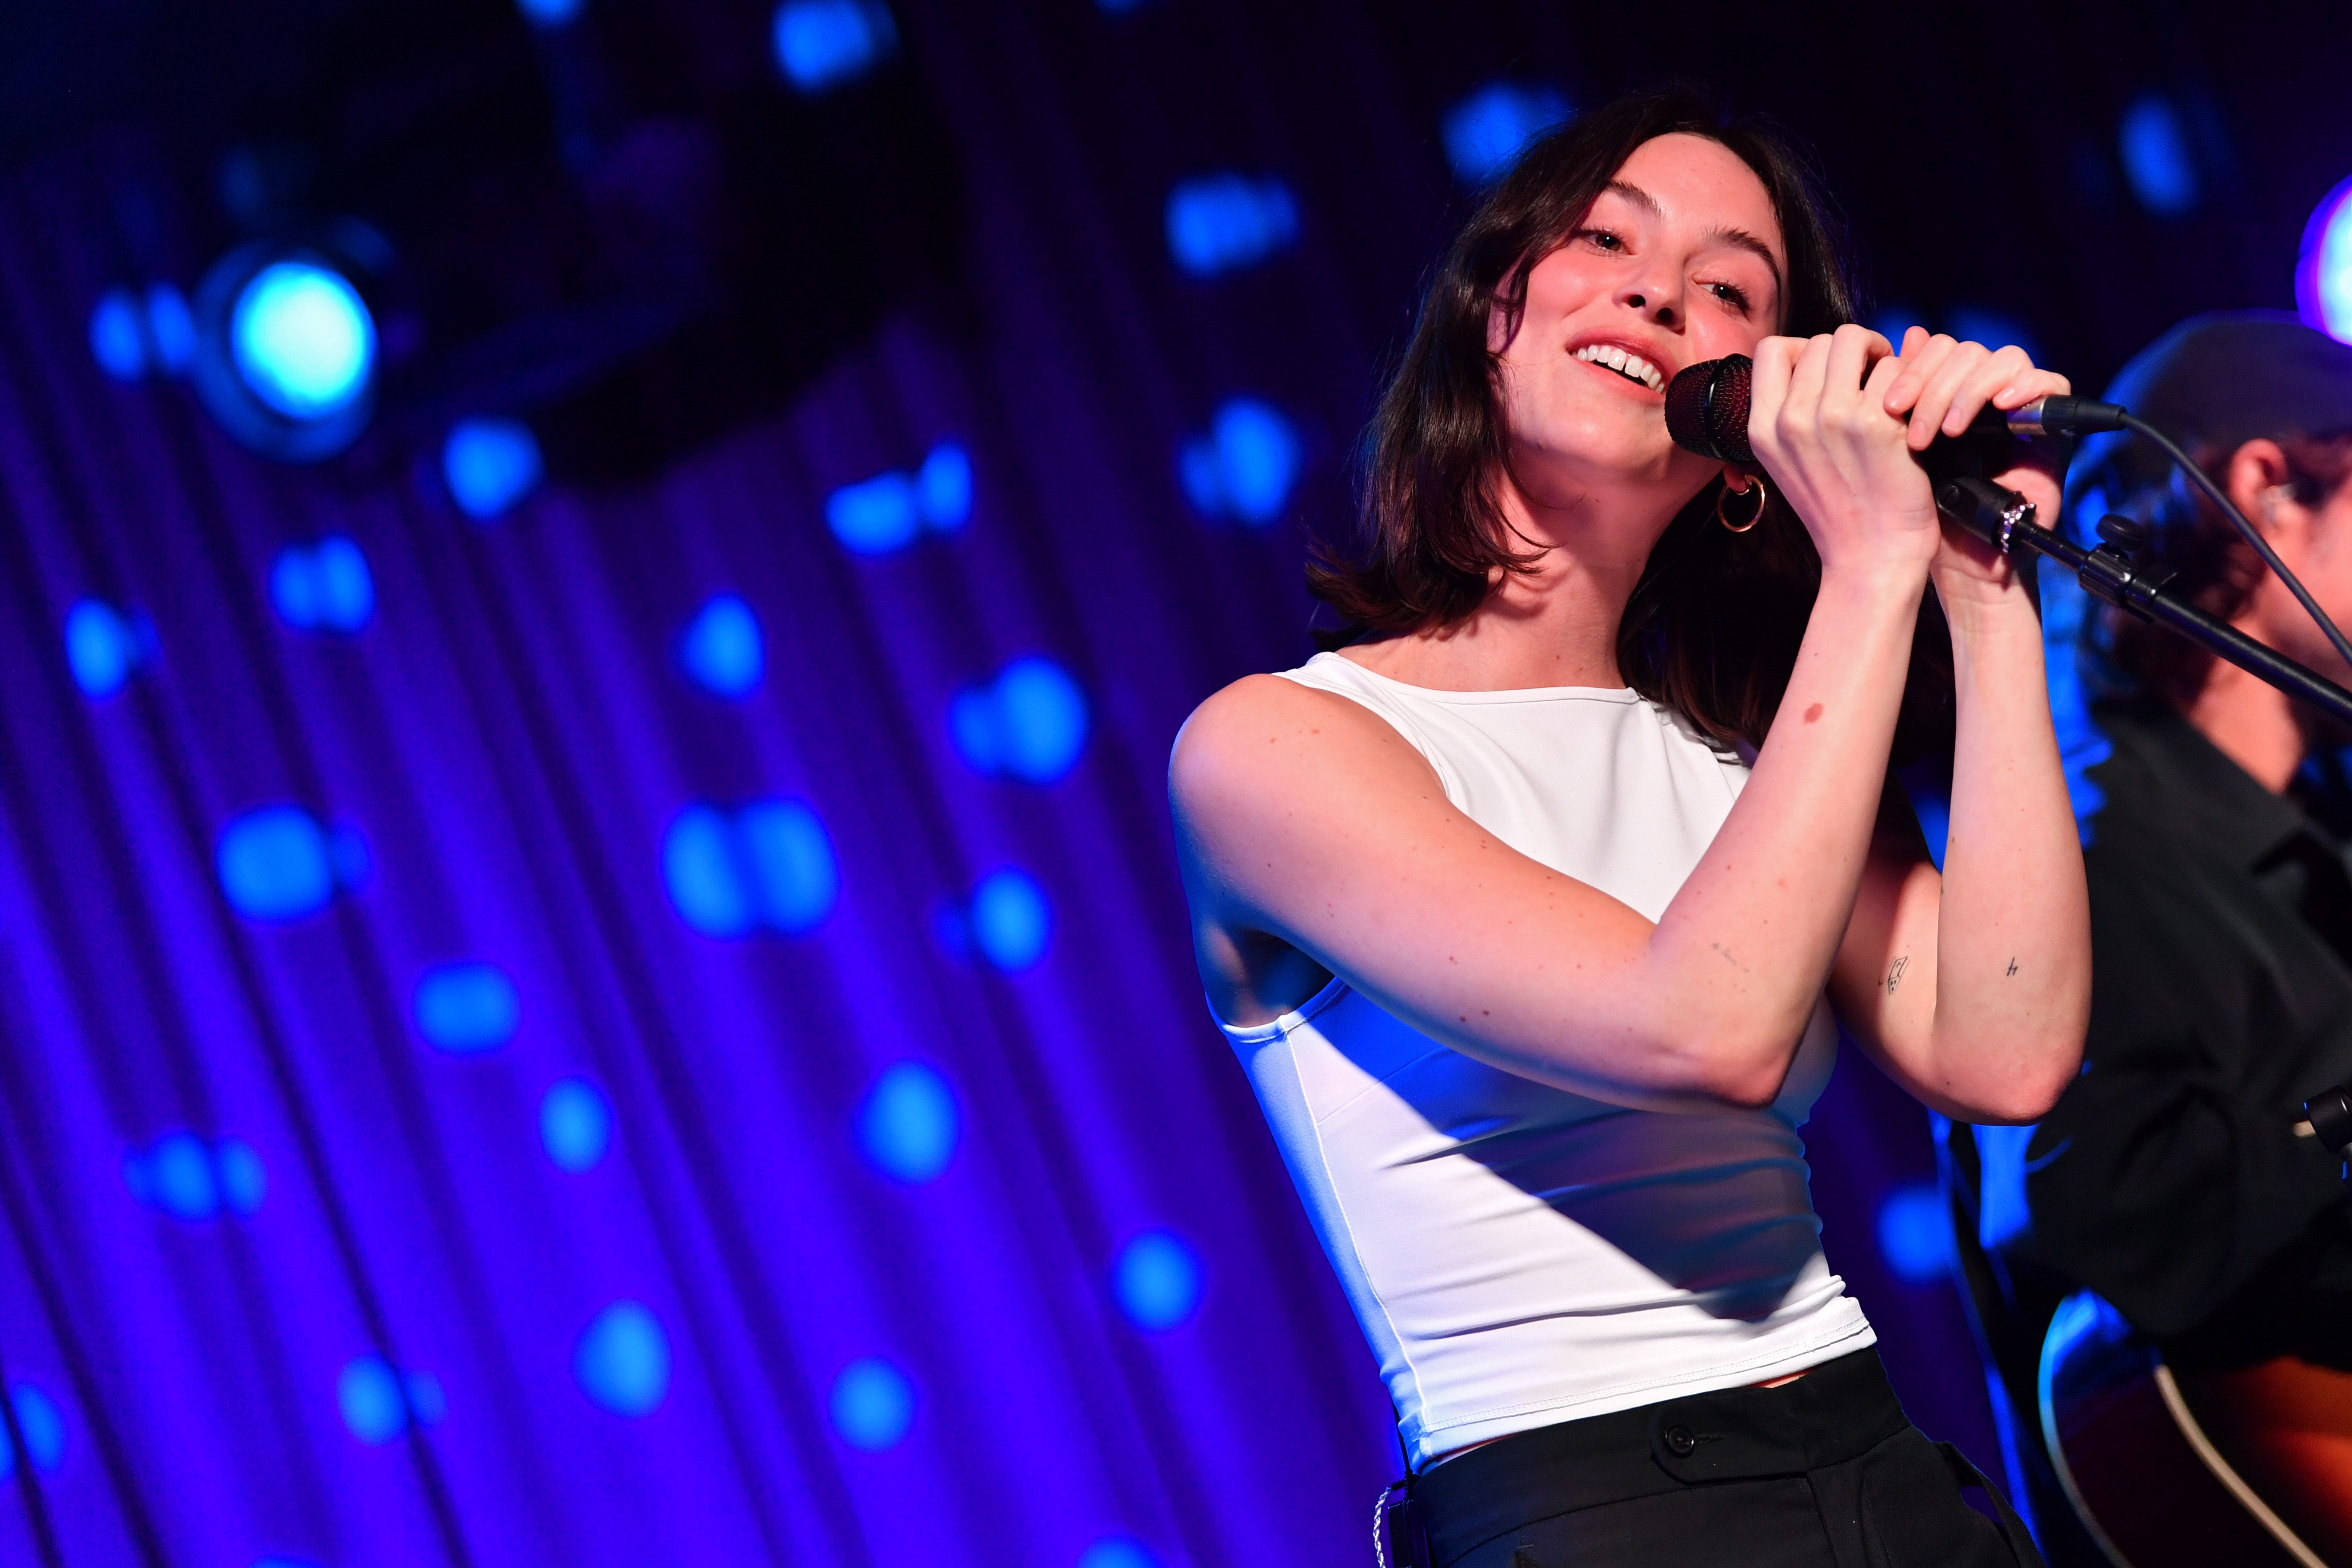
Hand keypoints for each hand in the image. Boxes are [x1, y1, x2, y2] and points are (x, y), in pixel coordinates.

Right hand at [1746, 325, 1938, 582]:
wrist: (1870, 559)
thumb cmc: (1838, 511)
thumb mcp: (1787, 464)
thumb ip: (1789, 413)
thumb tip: (1813, 358)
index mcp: (1761, 428)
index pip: (1771, 349)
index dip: (1804, 349)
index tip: (1829, 372)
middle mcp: (1790, 419)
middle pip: (1819, 340)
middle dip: (1850, 352)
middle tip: (1871, 376)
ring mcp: (1832, 419)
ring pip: (1854, 342)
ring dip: (1877, 358)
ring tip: (1891, 388)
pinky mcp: (1877, 424)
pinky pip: (1894, 370)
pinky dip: (1907, 383)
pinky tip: (1909, 412)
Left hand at [1881, 327, 2072, 612]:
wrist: (1960, 557)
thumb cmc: (1926, 508)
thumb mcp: (1902, 447)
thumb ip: (1905, 396)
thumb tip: (1907, 336)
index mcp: (1947, 392)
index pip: (1937, 349)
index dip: (1912, 369)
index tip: (1887, 406)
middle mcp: (1984, 393)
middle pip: (1967, 351)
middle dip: (1935, 384)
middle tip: (1915, 428)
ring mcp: (2019, 406)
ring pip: (2003, 359)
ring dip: (1971, 389)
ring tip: (1950, 432)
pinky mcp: (2052, 425)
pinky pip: (2051, 382)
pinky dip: (2026, 386)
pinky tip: (1999, 406)